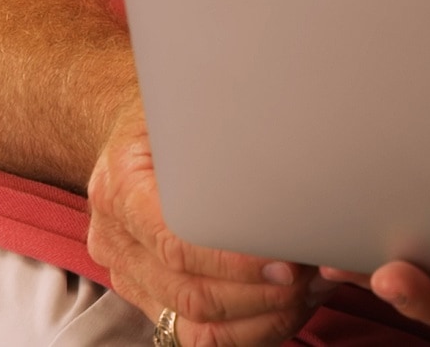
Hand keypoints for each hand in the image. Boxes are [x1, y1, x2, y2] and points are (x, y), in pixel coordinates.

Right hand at [88, 99, 326, 345]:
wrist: (130, 136)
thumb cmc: (168, 117)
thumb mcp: (183, 105)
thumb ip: (217, 127)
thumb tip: (286, 136)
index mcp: (120, 188)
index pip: (177, 242)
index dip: (235, 261)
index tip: (287, 258)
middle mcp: (118, 240)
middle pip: (189, 292)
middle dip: (258, 294)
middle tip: (311, 275)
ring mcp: (130, 275)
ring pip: (195, 325)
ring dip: (260, 316)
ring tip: (308, 291)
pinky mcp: (150, 298)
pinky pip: (196, 335)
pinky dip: (247, 330)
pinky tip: (285, 308)